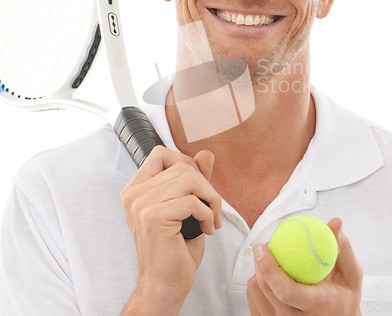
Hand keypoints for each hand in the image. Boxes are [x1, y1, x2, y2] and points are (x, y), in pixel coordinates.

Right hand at [120, 146, 221, 310]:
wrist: (164, 284)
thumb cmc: (175, 247)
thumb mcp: (187, 207)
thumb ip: (195, 179)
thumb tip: (206, 154)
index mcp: (136, 189)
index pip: (161, 154)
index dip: (186, 163)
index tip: (198, 186)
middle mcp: (134, 194)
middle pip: (182, 166)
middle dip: (206, 185)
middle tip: (211, 207)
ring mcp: (141, 205)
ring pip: (189, 179)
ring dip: (210, 198)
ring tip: (211, 218)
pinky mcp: (153, 217)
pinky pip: (193, 201)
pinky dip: (208, 214)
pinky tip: (206, 228)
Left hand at [246, 218, 362, 314]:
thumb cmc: (346, 296)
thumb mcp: (352, 273)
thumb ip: (342, 247)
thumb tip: (335, 222)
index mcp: (318, 306)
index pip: (287, 291)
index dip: (269, 268)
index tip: (263, 248)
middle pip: (266, 290)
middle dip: (259, 263)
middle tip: (264, 246)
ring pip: (256, 295)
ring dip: (257, 273)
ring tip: (268, 261)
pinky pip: (254, 302)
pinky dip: (256, 286)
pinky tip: (267, 276)